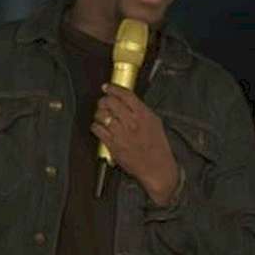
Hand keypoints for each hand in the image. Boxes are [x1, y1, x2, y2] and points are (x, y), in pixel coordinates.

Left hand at [91, 83, 178, 205]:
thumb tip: (128, 100)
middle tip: (104, 102)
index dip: (113, 88)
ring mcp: (121, 133)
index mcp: (143, 115)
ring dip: (99, 112)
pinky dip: (96, 126)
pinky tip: (100, 127)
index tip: (108, 87)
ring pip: (101, 114)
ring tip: (102, 115)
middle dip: (104, 100)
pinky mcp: (112, 145)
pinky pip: (97, 129)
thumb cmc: (158, 146)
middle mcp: (131, 122)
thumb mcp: (155, 122)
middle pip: (110, 102)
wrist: (156, 168)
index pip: (125, 95)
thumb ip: (142, 110)